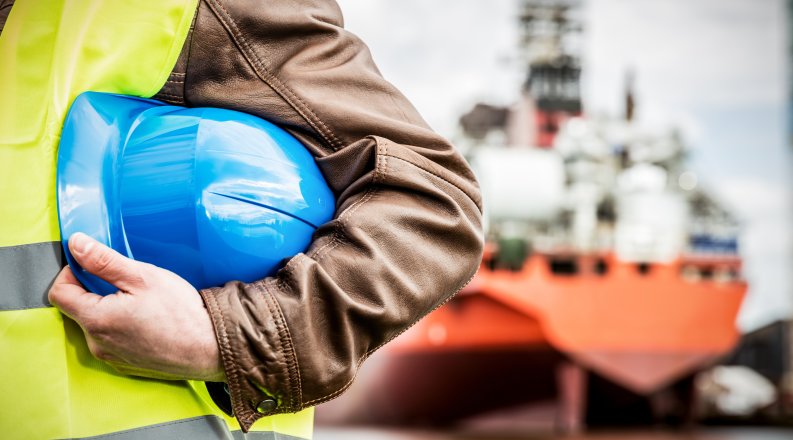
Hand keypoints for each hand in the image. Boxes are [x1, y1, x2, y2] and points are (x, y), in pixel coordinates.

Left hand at [48, 232, 223, 381]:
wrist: (210, 348)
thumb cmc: (180, 313)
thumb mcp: (143, 277)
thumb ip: (104, 261)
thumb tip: (76, 244)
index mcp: (96, 320)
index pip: (59, 292)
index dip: (72, 272)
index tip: (94, 265)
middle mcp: (97, 343)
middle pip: (79, 308)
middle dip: (95, 291)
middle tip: (128, 283)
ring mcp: (111, 357)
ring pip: (97, 325)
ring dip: (110, 309)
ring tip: (142, 303)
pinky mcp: (126, 365)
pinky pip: (113, 340)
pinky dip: (123, 327)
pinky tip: (148, 320)